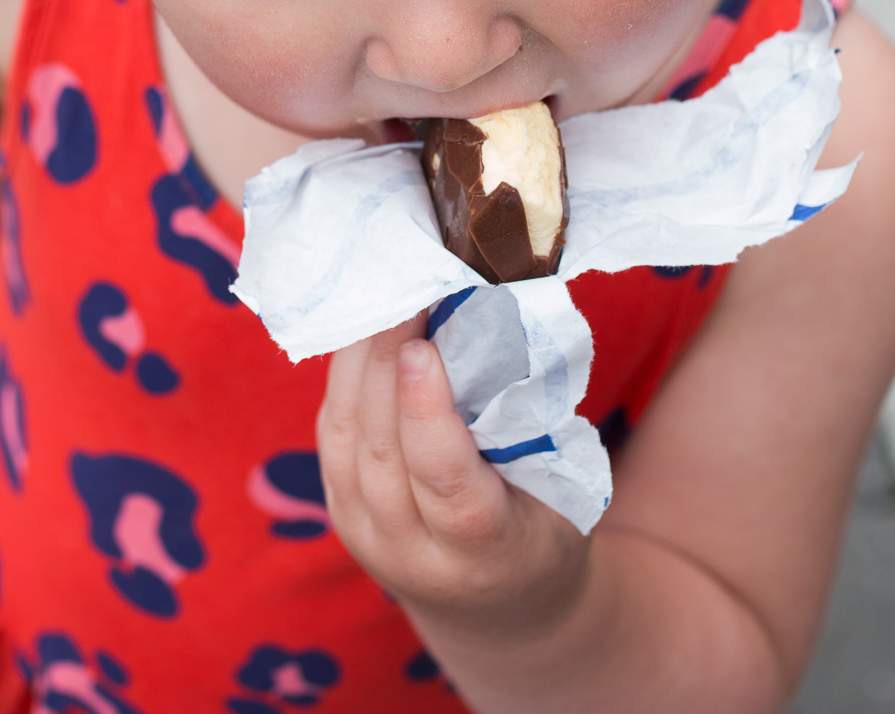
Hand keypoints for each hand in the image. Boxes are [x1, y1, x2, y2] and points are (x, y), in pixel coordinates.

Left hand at [315, 316, 589, 642]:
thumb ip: (529, 422)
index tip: (423, 347)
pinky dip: (344, 377)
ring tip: (384, 296)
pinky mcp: (338, 511)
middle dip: (383, 362)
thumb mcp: (562, 489)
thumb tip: (498, 318)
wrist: (498, 606)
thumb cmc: (545, 526)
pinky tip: (365, 331)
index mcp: (486, 551)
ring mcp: (365, 536)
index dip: (426, 413)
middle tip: (403, 288)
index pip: (445, 482)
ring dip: (358, 360)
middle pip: (381, 451)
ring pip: (346, 438)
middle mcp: (412, 554)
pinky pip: (333, 433)